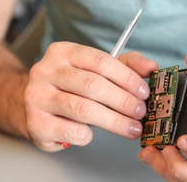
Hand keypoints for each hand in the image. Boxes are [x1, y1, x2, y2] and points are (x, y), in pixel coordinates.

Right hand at [24, 42, 157, 150]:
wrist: (35, 105)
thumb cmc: (71, 86)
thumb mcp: (96, 70)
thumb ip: (125, 65)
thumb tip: (151, 67)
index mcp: (63, 52)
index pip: (100, 61)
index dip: (126, 78)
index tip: (144, 92)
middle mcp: (45, 70)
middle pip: (92, 85)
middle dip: (123, 101)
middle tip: (141, 112)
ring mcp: (36, 96)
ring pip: (83, 109)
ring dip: (113, 121)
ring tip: (131, 128)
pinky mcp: (35, 123)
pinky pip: (70, 130)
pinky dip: (87, 135)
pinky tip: (92, 134)